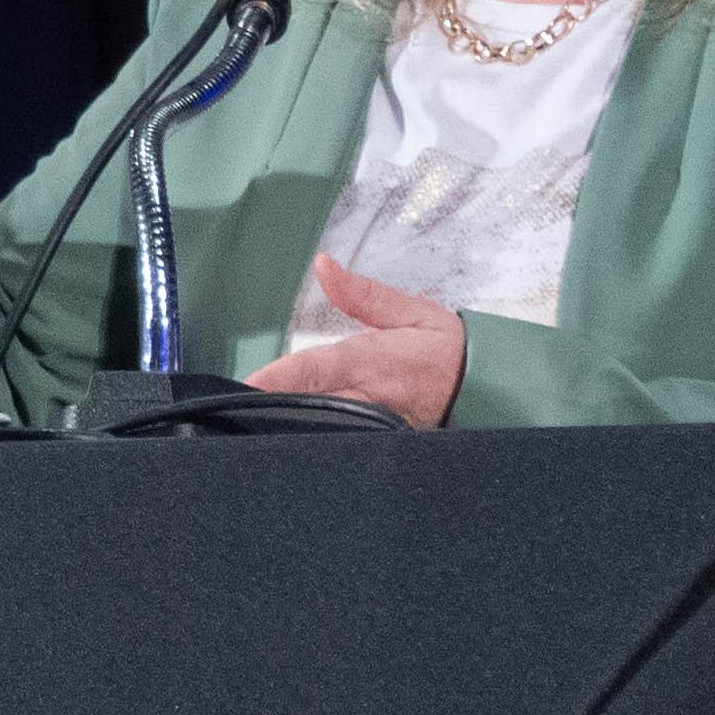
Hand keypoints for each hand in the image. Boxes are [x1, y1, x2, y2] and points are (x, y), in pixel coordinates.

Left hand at [246, 257, 463, 428]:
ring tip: (246, 429)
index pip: (313, 369)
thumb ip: (362, 293)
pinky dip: (314, 445)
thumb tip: (324, 265)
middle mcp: (366, 397)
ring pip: (320, 433)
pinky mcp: (379, 446)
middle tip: (228, 412)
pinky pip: (340, 448)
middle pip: (306, 408)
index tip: (247, 385)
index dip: (277, 379)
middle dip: (268, 411)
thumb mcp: (410, 311)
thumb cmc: (445, 351)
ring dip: (286, 430)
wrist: (486, 392)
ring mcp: (372, 427)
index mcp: (369, 361)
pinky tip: (286, 445)